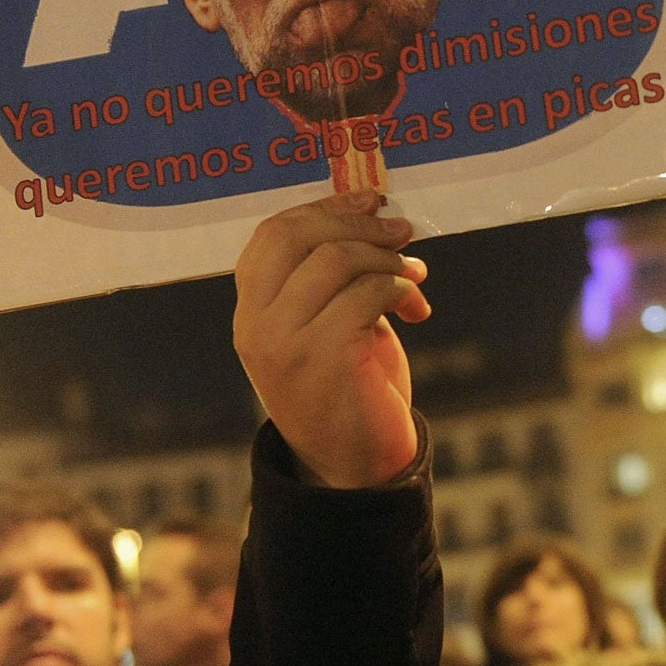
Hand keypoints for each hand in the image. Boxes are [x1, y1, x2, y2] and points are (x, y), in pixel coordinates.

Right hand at [233, 191, 430, 486]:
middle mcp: (256, 324)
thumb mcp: (329, 324)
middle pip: (299, 236)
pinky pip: (367, 293)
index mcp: (251, 310)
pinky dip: (400, 288)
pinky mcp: (323, 358)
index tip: (372, 199)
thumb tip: (373, 213)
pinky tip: (414, 307)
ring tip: (414, 275)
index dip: (325, 206)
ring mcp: (284, 342)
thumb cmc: (349, 388)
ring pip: (336, 259)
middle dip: (358, 222)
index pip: (273, 233)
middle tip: (402, 230)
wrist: (354, 465)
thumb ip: (332, 278)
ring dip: (387, 258)